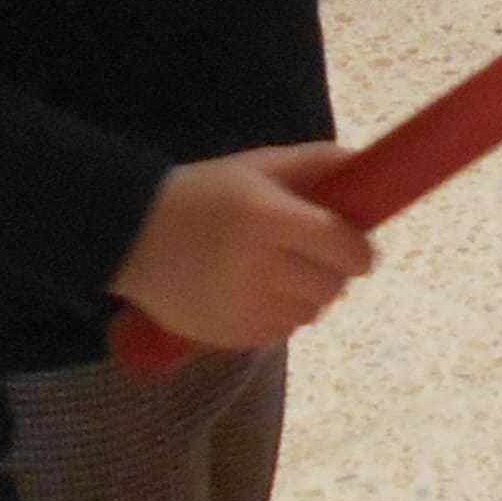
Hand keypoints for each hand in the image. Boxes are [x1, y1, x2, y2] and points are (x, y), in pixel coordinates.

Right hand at [115, 144, 370, 353]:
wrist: (131, 237)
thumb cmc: (204, 194)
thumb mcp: (257, 166)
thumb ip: (316, 163)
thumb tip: (369, 169)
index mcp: (266, 218)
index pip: (342, 246)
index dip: (359, 249)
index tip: (357, 245)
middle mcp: (257, 267)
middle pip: (332, 284)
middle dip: (333, 270)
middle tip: (315, 255)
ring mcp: (244, 308)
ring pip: (312, 312)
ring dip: (309, 294)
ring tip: (281, 271)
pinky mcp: (232, 337)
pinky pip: (284, 330)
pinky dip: (283, 313)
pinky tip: (258, 291)